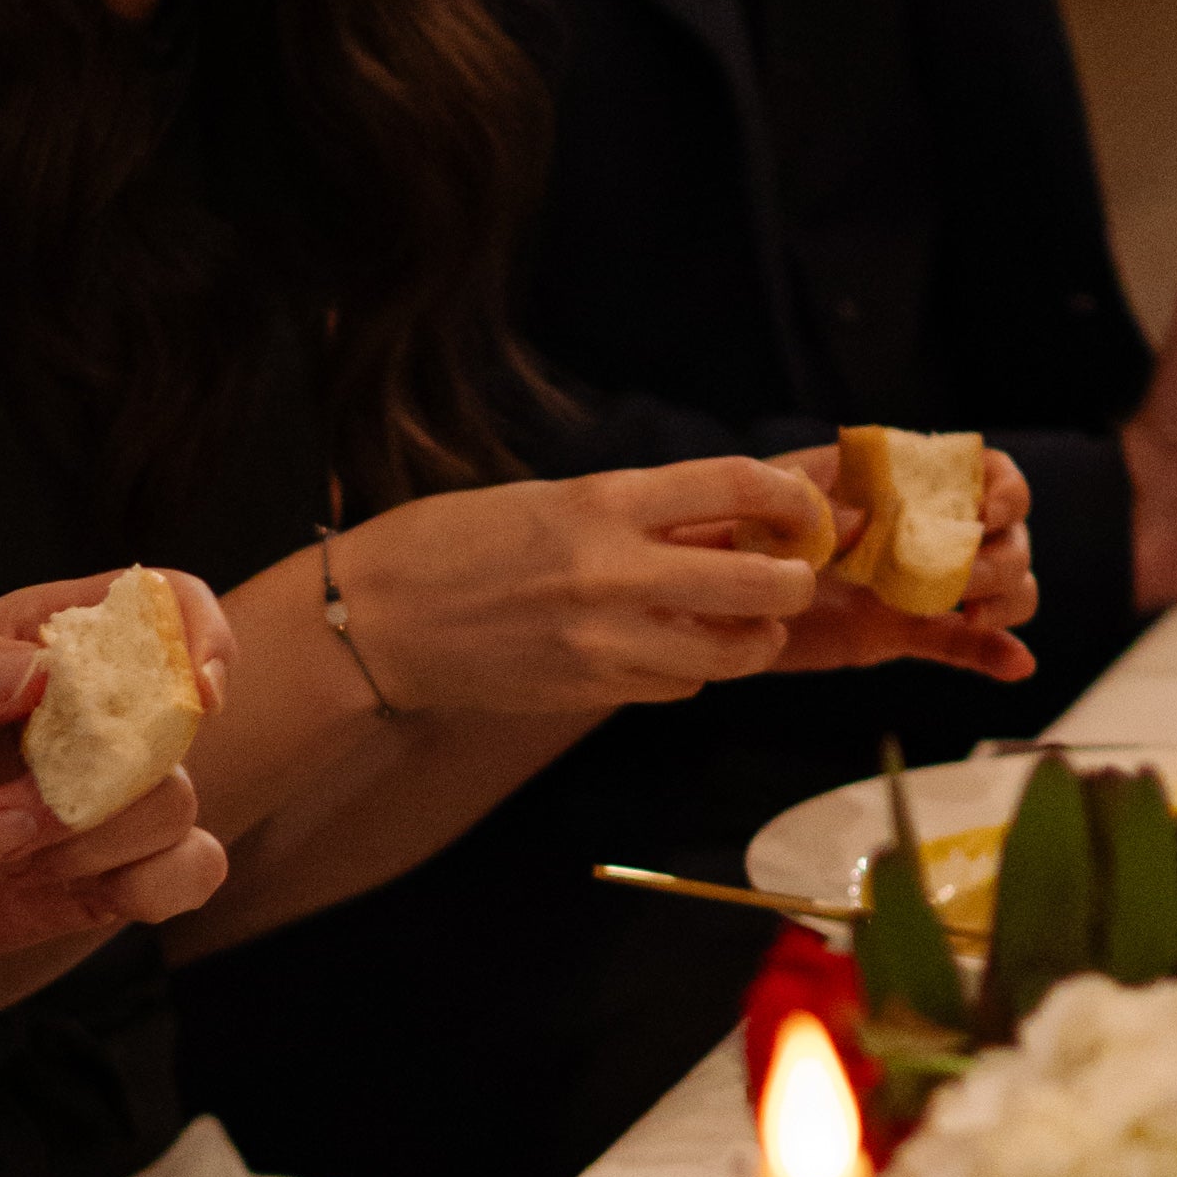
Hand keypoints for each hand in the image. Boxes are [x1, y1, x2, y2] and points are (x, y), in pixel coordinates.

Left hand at [0, 572, 234, 1020]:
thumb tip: (39, 672)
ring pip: (174, 806)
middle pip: (178, 718)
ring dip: (90, 841)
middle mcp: (96, 711)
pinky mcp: (112, 870)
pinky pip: (188, 872)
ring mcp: (109, 795)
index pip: (163, 605)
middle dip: (106, 775)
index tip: (193, 689)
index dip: (196, 633)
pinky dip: (147, 886)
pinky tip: (61, 886)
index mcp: (47, 639)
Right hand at [331, 459, 828, 715]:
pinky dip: (692, 669)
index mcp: (602, 502)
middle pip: (762, 582)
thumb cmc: (449, 546)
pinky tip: (670, 650)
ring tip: (745, 624)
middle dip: (796, 580)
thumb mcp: (548, 500)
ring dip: (754, 638)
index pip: (737, 484)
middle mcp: (616, 572)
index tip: (803, 507)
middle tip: (792, 575)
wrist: (373, 622)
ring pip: (734, 652)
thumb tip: (724, 516)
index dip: (792, 496)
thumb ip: (636, 512)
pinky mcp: (594, 691)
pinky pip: (679, 685)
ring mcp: (608, 641)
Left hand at [757, 443, 1038, 683]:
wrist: (713, 590)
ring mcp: (919, 581)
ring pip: (1000, 586)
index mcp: (906, 481)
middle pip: (1006, 536)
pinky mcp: (903, 631)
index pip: (986, 475)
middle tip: (961, 585)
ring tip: (974, 618)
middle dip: (1002, 558)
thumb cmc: (745, 524)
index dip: (1004, 492)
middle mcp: (925, 527)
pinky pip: (962, 643)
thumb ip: (828, 506)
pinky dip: (996, 654)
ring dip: (1007, 600)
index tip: (986, 515)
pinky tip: (1018, 665)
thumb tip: (869, 525)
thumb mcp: (783, 502)